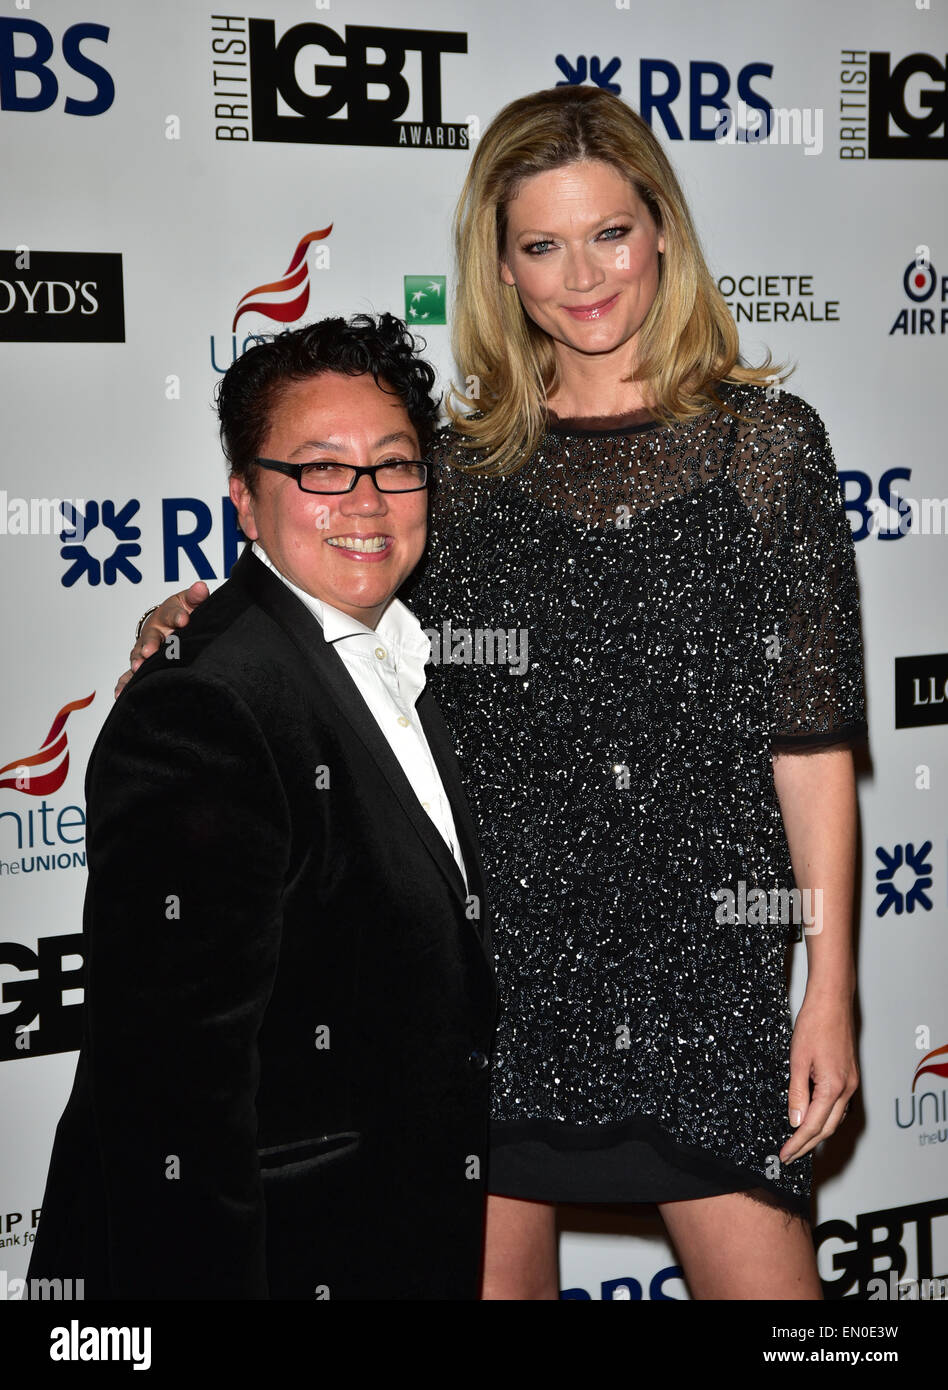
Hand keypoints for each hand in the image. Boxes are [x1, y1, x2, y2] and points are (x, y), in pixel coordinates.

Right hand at [114, 581, 209, 696]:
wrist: (171, 622)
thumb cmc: (182, 613)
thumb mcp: (190, 602)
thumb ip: (196, 597)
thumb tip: (201, 587)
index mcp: (167, 615)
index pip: (172, 613)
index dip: (177, 616)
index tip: (184, 620)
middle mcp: (154, 631)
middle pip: (151, 636)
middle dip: (151, 643)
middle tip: (150, 650)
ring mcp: (146, 648)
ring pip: (139, 655)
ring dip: (137, 661)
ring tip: (137, 668)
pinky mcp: (142, 663)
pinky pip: (130, 674)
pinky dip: (125, 682)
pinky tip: (120, 693)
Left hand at [779, 991, 858, 1164]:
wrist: (832, 1002)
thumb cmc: (814, 1025)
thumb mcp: (797, 1060)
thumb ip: (797, 1093)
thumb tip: (795, 1120)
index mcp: (833, 1087)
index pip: (813, 1126)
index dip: (797, 1143)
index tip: (785, 1154)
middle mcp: (847, 1089)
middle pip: (827, 1128)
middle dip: (807, 1144)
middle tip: (789, 1155)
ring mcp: (851, 1083)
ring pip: (835, 1119)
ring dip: (817, 1133)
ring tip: (798, 1143)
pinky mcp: (850, 1076)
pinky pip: (838, 1106)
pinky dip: (825, 1117)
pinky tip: (813, 1118)